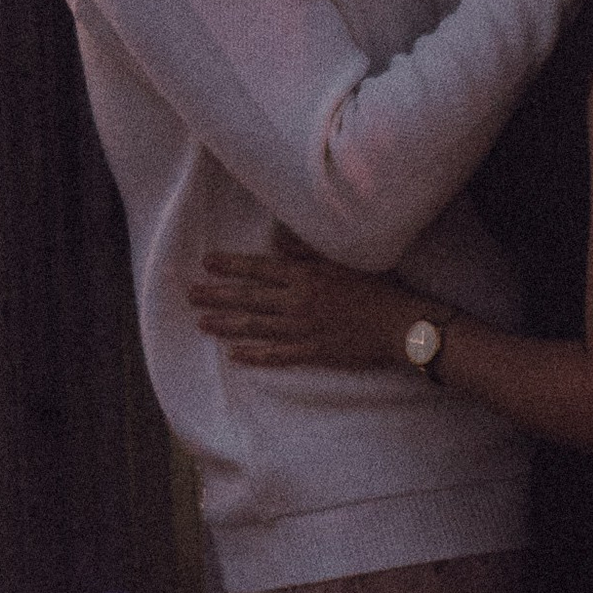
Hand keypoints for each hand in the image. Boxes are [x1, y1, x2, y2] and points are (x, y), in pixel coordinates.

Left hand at [192, 237, 417, 371]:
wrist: (401, 326)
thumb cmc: (378, 288)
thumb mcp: (343, 260)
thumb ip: (308, 249)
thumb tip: (278, 237)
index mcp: (306, 277)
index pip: (260, 269)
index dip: (231, 266)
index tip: (206, 263)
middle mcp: (298, 302)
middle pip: (249, 299)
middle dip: (217, 296)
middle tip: (191, 295)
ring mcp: (304, 330)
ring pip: (256, 327)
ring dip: (227, 325)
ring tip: (202, 322)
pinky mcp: (314, 352)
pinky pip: (278, 355)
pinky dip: (255, 356)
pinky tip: (235, 356)